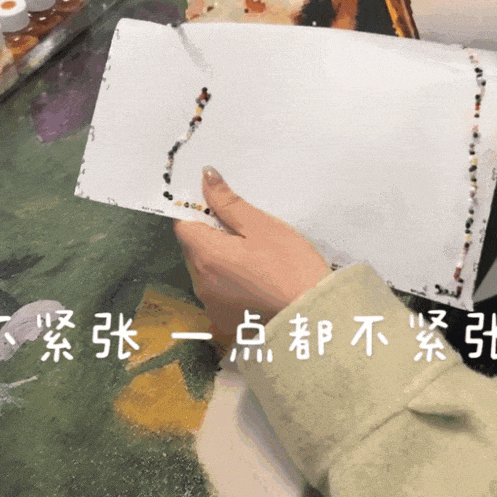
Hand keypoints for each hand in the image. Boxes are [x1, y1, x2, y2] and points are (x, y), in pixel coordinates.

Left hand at [173, 167, 330, 339]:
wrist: (313, 316)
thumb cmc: (291, 266)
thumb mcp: (261, 225)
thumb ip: (228, 202)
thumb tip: (205, 176)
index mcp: (206, 256)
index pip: (183, 224)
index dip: (198, 211)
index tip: (221, 208)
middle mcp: (200, 283)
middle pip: (193, 247)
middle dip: (211, 235)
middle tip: (245, 232)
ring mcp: (210, 305)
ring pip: (204, 269)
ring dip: (219, 258)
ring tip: (253, 258)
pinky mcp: (223, 320)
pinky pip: (216, 291)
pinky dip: (228, 281)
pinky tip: (254, 280)